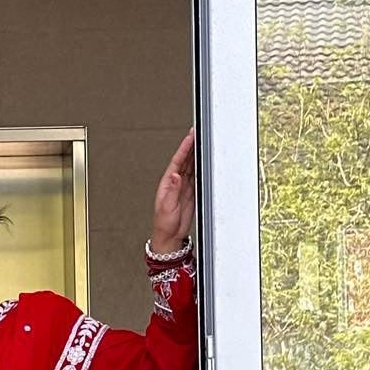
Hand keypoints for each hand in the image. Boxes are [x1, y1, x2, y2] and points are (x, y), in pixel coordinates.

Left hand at [149, 126, 195, 253]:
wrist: (170, 236)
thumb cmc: (164, 223)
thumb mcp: (167, 206)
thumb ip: (172, 190)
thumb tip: (175, 175)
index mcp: (167, 183)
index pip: (177, 161)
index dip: (184, 148)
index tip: (190, 136)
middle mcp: (175, 182)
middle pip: (185, 160)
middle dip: (191, 146)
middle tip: (198, 133)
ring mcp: (184, 187)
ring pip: (192, 166)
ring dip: (196, 154)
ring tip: (202, 142)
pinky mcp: (191, 193)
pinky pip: (197, 176)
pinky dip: (201, 167)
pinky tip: (205, 160)